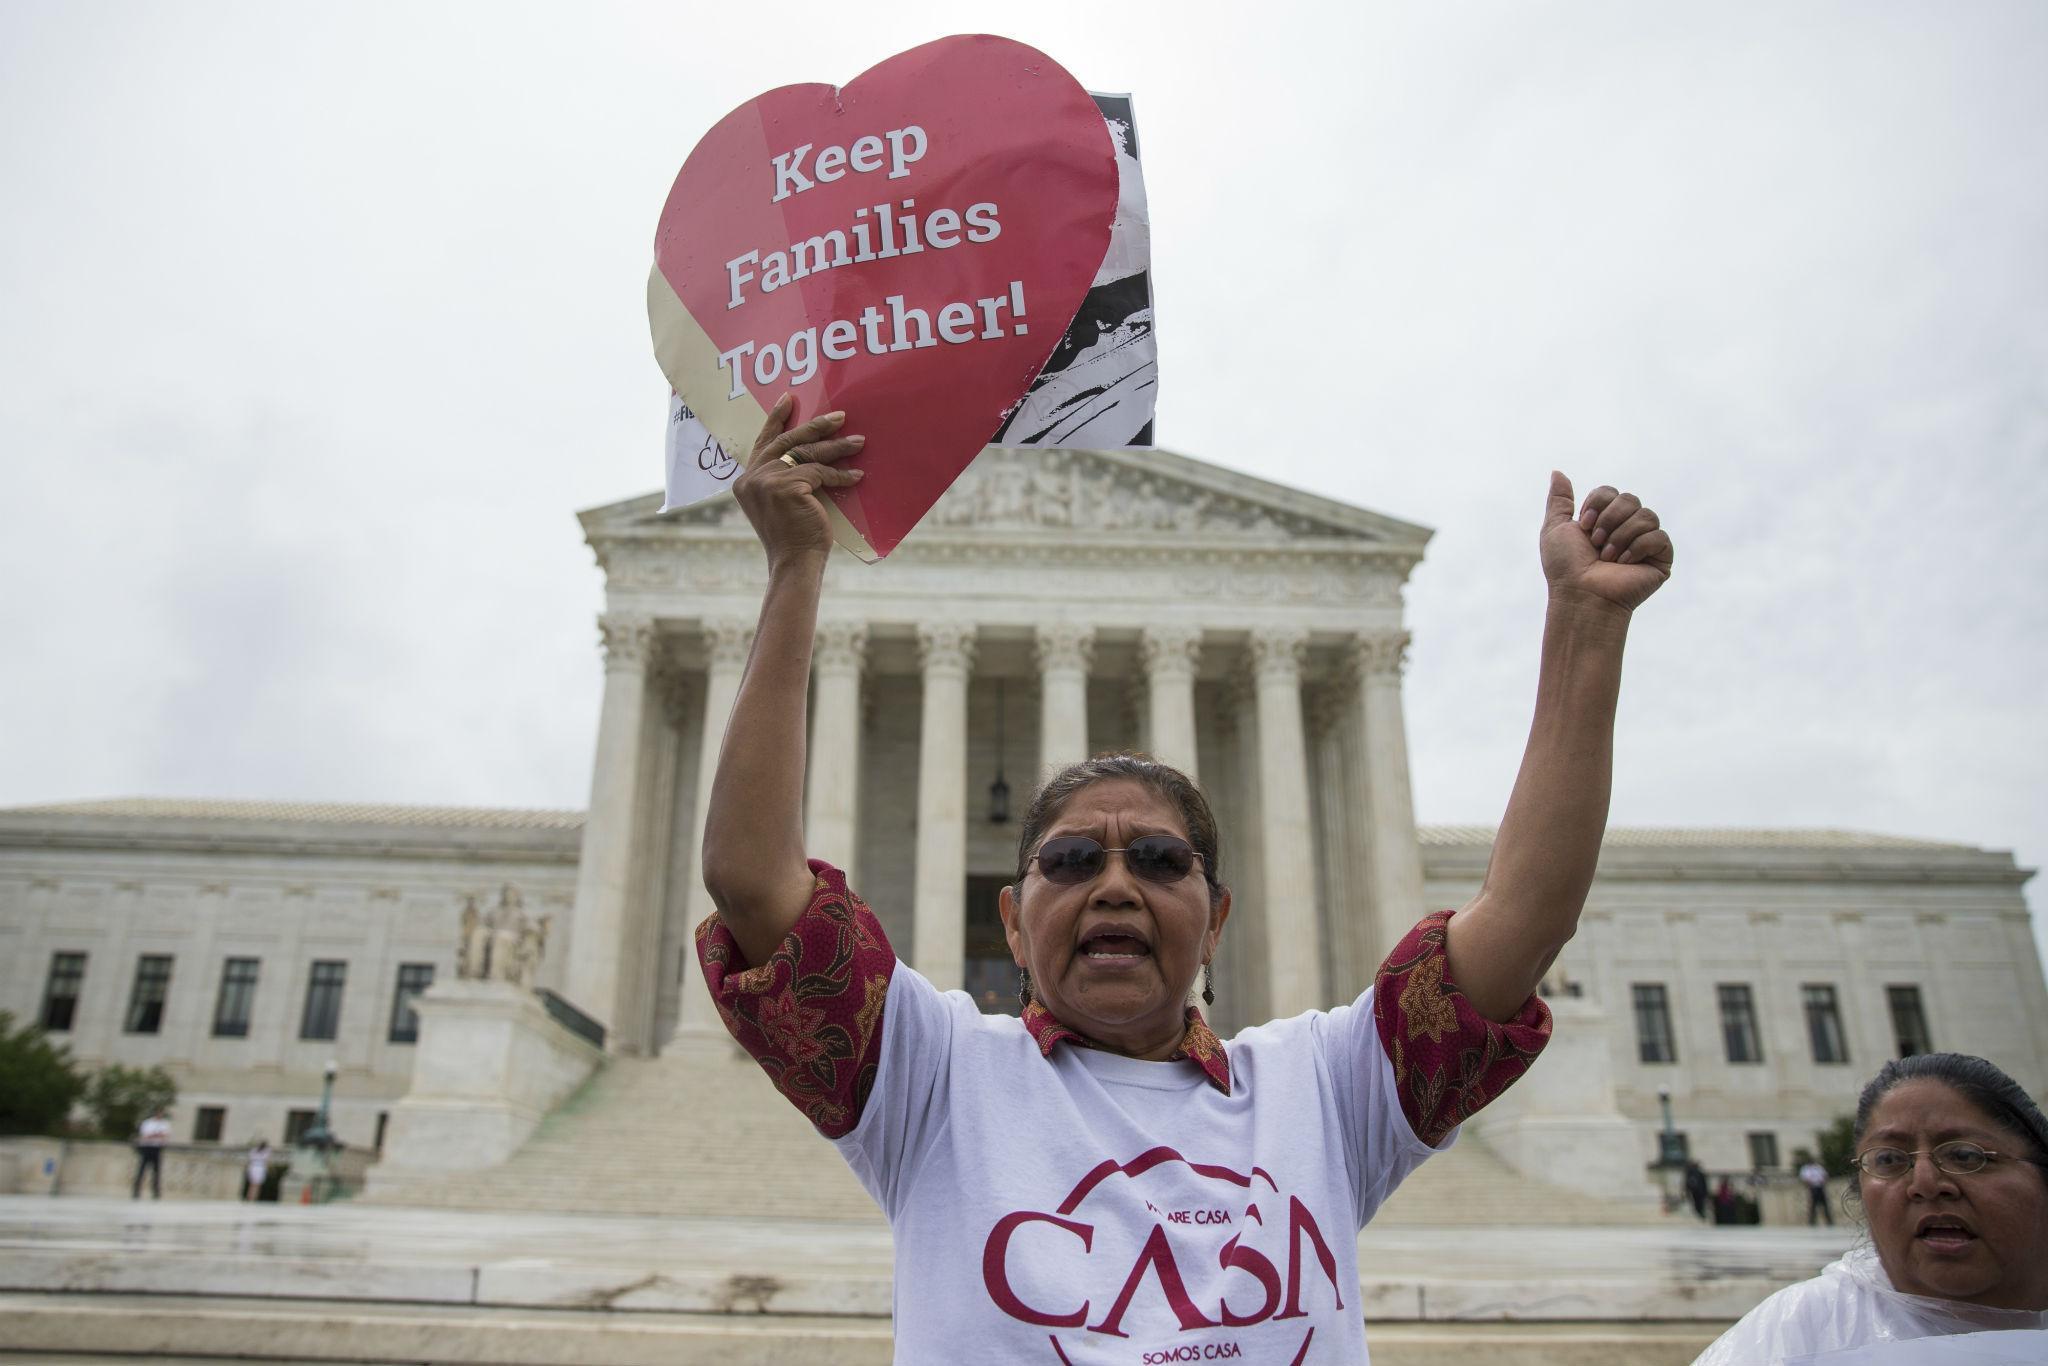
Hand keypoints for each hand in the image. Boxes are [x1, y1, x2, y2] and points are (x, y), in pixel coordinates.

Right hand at [732, 395, 864, 570]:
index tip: (788, 398)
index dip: (776, 419)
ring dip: (837, 447)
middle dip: (816, 426)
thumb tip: (808, 454)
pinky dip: (840, 474)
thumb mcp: (781, 503)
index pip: (764, 442)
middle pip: (788, 442)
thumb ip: (782, 479)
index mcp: (746, 480)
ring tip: (859, 442)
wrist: (794, 562)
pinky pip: (819, 472)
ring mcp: (766, 481)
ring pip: (807, 455)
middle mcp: (751, 477)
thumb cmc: (794, 538)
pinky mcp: (786, 486)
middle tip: (839, 416)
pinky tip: (856, 476)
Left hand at [1541, 472, 1672, 612]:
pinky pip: (1659, 536)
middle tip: (1595, 543)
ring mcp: (1645, 543)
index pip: (1610, 492)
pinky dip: (1638, 547)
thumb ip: (1559, 500)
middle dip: (1609, 519)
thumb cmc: (1565, 567)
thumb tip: (1557, 471)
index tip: (1583, 527)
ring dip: (1621, 535)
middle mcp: (1626, 528)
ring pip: (1646, 515)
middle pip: (1630, 499)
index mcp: (1604, 520)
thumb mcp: (1555, 528)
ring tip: (1608, 557)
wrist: (1581, 595)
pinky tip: (1624, 564)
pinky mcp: (1660, 558)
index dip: (1597, 504)